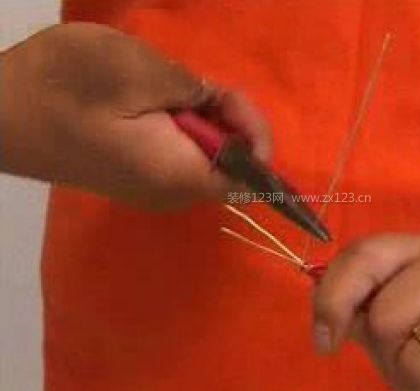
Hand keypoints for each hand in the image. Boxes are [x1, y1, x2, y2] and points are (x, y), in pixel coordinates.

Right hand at [0, 23, 271, 208]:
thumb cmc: (65, 88)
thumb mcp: (139, 71)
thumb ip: (194, 92)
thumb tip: (214, 107)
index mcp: (178, 176)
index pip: (246, 179)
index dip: (256, 143)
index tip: (235, 103)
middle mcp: (171, 192)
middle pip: (227, 168)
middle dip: (229, 125)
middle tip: (206, 88)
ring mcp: (151, 187)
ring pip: (202, 158)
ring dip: (205, 123)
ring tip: (180, 90)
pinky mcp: (134, 174)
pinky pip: (178, 154)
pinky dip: (184, 128)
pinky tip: (164, 103)